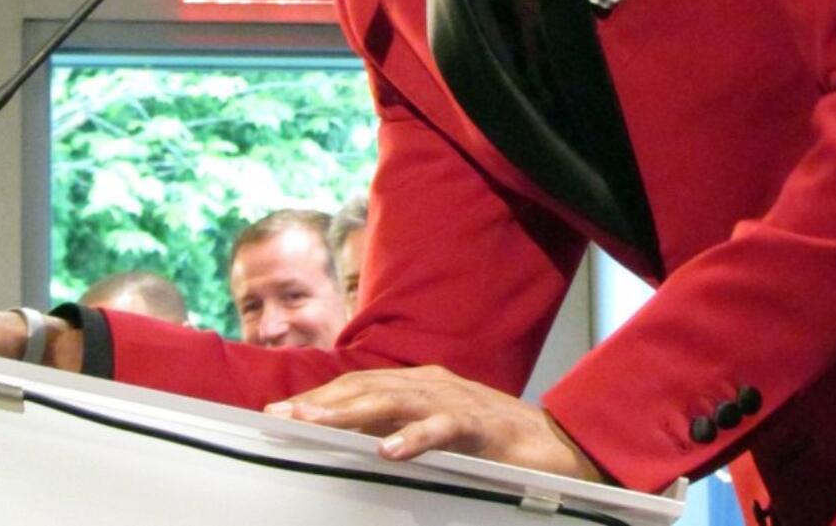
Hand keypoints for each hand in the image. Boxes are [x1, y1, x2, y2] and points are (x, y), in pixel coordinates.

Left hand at [264, 365, 605, 481]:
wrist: (555, 444)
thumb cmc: (492, 441)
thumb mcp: (436, 431)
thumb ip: (399, 428)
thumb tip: (351, 442)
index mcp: (421, 384)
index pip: (361, 385)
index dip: (320, 397)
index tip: (281, 412)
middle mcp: (432, 385)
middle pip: (368, 387)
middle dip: (322, 402)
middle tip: (282, 415)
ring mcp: (456, 402)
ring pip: (395, 402)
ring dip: (351, 412)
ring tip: (315, 424)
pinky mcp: (481, 426)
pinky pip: (443, 430)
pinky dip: (415, 438)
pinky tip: (389, 451)